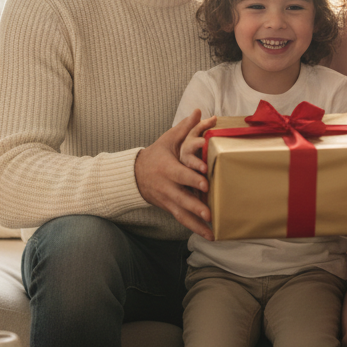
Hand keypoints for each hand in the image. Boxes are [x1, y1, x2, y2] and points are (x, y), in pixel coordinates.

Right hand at [136, 111, 214, 239]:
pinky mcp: (169, 208)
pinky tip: (209, 235)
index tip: (205, 180)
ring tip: (211, 233)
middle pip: (181, 198)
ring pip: (182, 214)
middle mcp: (166, 186)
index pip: (180, 174)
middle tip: (209, 213)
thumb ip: (184, 128)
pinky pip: (182, 220)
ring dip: (197, 224)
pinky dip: (194, 228)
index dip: (192, 177)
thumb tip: (198, 111)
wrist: (135, 175)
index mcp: (167, 168)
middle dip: (195, 206)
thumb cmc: (156, 155)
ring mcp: (167, 200)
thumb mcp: (168, 140)